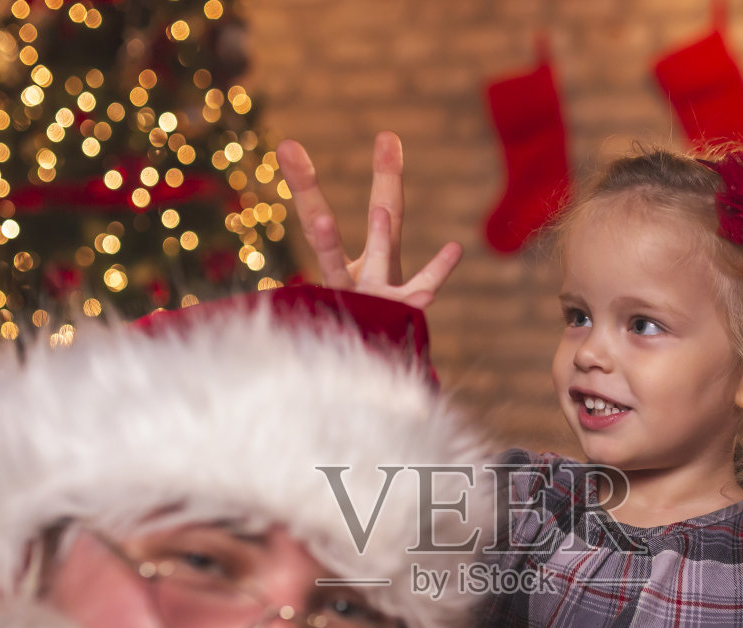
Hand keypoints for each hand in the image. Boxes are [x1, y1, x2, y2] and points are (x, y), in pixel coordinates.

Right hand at [275, 131, 462, 309]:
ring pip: (366, 262)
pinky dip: (435, 273)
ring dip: (374, 236)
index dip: (302, 183)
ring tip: (380, 211)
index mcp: (339, 266)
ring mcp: (369, 298)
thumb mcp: (385, 260)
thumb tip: (385, 185)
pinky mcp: (398, 315)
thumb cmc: (385, 310)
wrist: (387, 367)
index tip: (289, 146)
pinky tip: (454, 249)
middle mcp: (348, 280)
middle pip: (323, 233)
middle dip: (307, 192)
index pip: (313, 217)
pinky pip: (419, 289)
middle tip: (290, 154)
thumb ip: (389, 222)